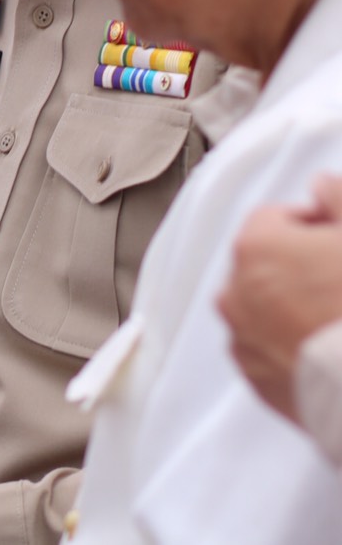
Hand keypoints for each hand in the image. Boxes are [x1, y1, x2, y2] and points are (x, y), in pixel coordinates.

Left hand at [219, 174, 341, 421]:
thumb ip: (337, 198)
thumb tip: (319, 185)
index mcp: (257, 249)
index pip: (275, 218)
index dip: (314, 224)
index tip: (338, 237)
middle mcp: (236, 293)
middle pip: (265, 264)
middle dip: (300, 266)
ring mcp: (245, 341)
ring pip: (264, 308)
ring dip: (291, 306)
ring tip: (337, 318)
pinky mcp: (259, 383)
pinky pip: (269, 351)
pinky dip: (290, 345)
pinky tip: (329, 350)